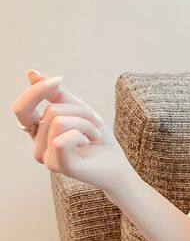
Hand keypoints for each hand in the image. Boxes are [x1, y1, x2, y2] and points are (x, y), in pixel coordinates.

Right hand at [12, 69, 130, 195]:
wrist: (116, 162)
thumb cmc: (97, 138)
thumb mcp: (78, 109)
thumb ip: (56, 94)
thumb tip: (32, 74)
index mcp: (39, 132)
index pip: (22, 109)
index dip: (36, 91)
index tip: (58, 80)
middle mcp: (39, 147)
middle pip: (51, 111)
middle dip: (79, 110)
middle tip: (94, 122)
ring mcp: (47, 159)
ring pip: (58, 122)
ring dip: (85, 123)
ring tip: (94, 134)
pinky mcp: (59, 167)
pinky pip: (62, 139)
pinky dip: (83, 134)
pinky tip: (89, 142)